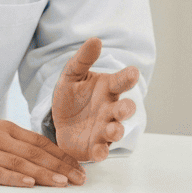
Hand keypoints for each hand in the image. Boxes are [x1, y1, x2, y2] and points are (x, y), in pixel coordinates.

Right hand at [0, 111, 85, 187]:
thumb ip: (12, 143)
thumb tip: (41, 157)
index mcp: (4, 128)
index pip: (40, 142)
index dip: (62, 156)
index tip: (80, 168)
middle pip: (34, 153)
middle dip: (60, 167)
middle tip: (79, 180)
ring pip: (19, 163)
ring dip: (43, 174)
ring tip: (62, 183)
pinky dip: (13, 179)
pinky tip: (28, 184)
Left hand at [51, 37, 139, 162]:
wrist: (59, 120)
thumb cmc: (71, 96)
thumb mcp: (71, 75)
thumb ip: (83, 59)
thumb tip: (95, 39)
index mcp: (108, 89)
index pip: (121, 81)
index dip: (128, 77)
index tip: (132, 72)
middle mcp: (110, 109)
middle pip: (125, 109)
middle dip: (127, 109)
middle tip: (123, 108)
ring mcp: (104, 129)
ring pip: (116, 131)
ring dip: (116, 131)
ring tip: (112, 130)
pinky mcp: (95, 146)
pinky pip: (101, 151)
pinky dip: (101, 152)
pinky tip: (98, 152)